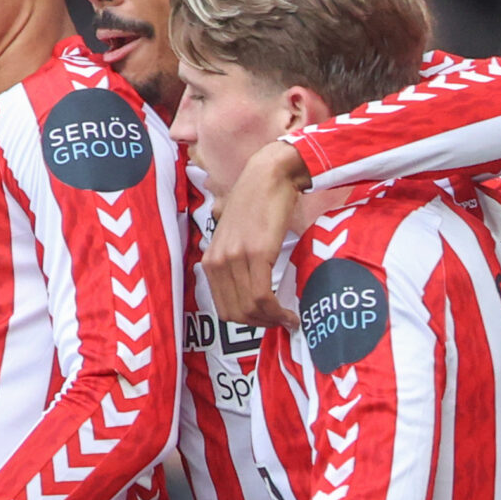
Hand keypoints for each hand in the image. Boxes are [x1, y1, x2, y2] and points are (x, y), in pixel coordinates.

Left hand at [203, 137, 316, 328]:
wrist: (270, 175)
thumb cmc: (258, 203)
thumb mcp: (236, 235)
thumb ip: (234, 259)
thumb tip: (244, 283)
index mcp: (210, 260)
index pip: (223, 308)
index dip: (246, 321)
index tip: (267, 321)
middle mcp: (217, 261)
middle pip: (234, 313)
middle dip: (260, 324)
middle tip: (281, 322)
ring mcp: (235, 258)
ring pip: (249, 308)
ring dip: (271, 320)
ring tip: (289, 318)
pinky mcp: (256, 253)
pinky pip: (262, 296)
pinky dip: (277, 311)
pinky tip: (290, 313)